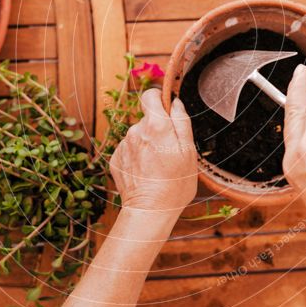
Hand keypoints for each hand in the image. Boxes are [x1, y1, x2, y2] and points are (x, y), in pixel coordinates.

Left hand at [109, 89, 197, 216]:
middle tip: (169, 151)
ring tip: (158, 166)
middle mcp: (135, 131)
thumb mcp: (189, 151)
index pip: (150, 95)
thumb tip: (175, 103)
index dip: (160, 99)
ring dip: (147, 144)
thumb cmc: (175, 183)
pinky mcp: (116, 159)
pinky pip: (130, 150)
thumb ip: (181, 121)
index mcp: (155, 125)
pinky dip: (138, 157)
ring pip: (138, 136)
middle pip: (146, 119)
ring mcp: (123, 145)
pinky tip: (146, 172)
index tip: (167, 110)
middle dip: (157, 129)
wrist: (150, 210)